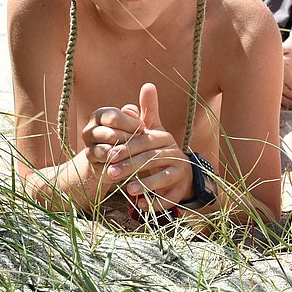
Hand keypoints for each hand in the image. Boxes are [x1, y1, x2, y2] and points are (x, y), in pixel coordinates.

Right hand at [79, 104, 143, 194]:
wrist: (118, 159)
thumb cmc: (130, 135)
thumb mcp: (140, 121)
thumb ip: (146, 105)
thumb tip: (149, 87)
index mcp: (99, 115)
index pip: (114, 117)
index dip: (132, 123)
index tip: (143, 128)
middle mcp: (89, 130)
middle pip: (111, 134)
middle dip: (129, 139)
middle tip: (141, 142)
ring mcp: (88, 148)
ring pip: (107, 150)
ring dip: (125, 152)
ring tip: (136, 152)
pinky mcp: (92, 165)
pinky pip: (106, 164)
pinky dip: (119, 164)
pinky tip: (129, 162)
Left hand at [105, 83, 194, 211]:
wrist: (182, 172)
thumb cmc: (159, 149)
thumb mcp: (154, 130)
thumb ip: (148, 111)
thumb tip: (147, 85)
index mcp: (165, 139)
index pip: (145, 142)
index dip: (128, 148)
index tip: (110, 156)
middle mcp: (175, 154)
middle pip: (152, 159)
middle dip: (131, 167)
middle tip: (111, 174)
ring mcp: (180, 172)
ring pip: (164, 178)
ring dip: (146, 185)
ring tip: (128, 190)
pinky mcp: (181, 190)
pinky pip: (170, 198)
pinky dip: (156, 203)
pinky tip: (141, 206)